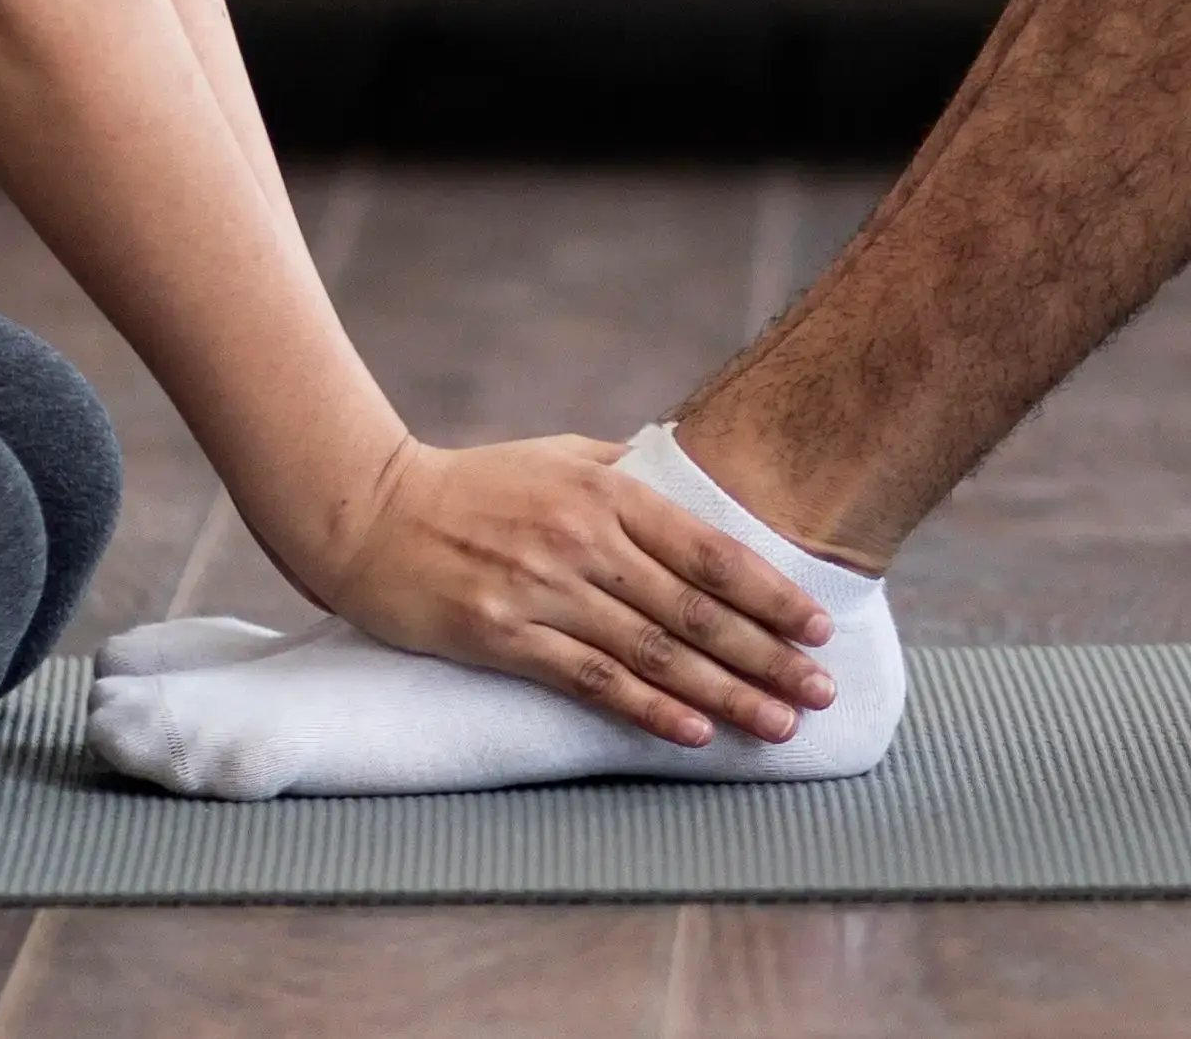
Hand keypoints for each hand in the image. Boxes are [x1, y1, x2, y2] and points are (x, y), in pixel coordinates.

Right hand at [303, 436, 836, 745]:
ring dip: (725, 692)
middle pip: (694, 610)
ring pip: (654, 652)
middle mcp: (584, 541)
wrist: (370, 513)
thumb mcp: (560, 457)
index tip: (819, 629)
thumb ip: (631, 475)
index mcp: (607, 492)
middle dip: (768, 655)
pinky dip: (648, 710)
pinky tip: (694, 733)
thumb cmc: (475, 485)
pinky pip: (591, 681)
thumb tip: (705, 489)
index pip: (709, 550)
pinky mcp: (503, 636)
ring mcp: (543, 591)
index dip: (771, 593)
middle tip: (820, 693)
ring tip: (779, 724)